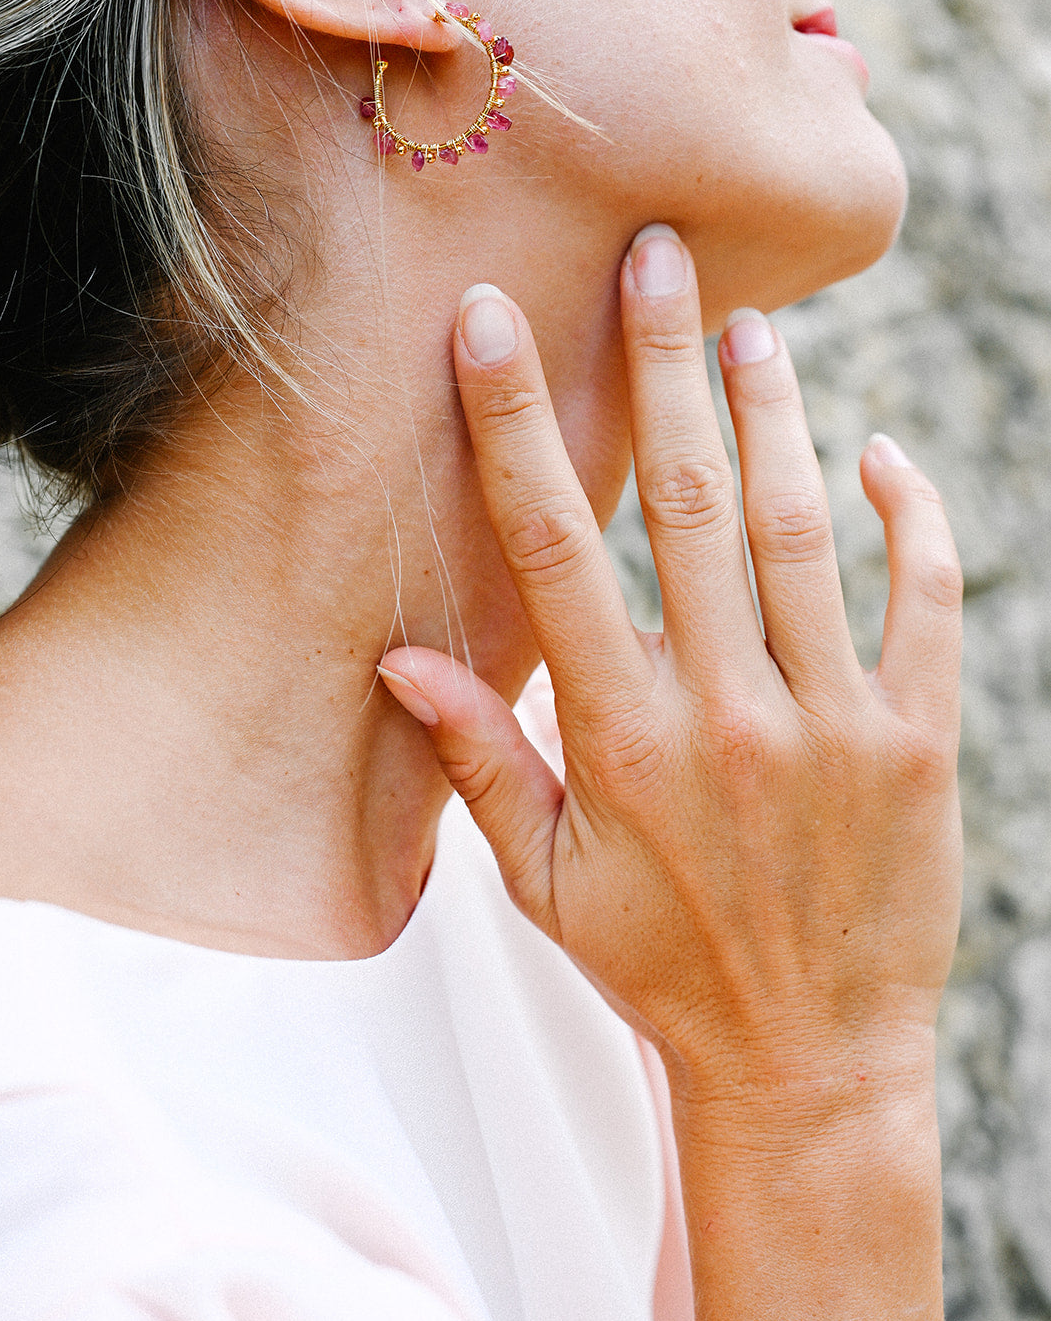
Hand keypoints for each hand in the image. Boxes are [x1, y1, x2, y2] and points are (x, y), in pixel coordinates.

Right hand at [379, 225, 962, 1115]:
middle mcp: (724, 714)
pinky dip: (907, 518)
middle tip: (657, 256)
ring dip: (773, 415)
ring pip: (797, 532)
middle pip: (685, 504)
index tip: (493, 325)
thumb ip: (482, 761)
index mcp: (618, 740)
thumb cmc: (662, 968)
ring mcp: (830, 724)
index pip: (553, 549)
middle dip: (662, 367)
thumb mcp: (545, 884)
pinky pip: (923, 602)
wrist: (810, 1064)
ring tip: (752, 324)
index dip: (517, 425)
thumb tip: (398, 659)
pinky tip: (878, 453)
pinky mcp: (917, 742)